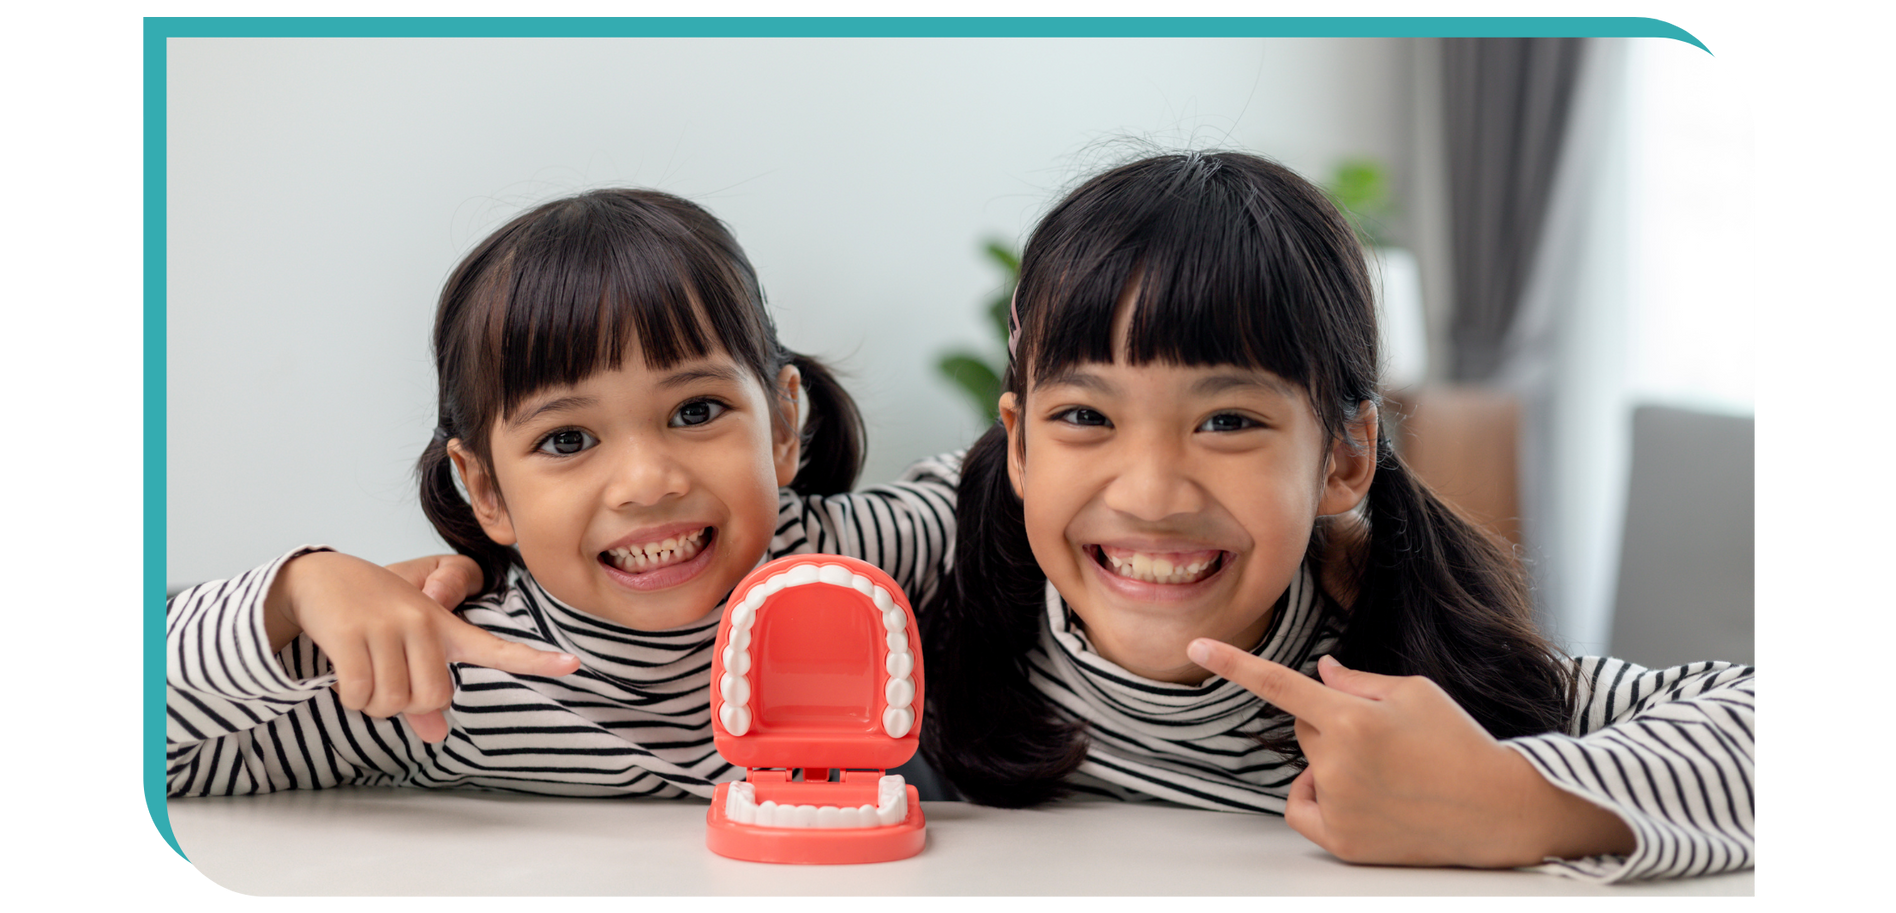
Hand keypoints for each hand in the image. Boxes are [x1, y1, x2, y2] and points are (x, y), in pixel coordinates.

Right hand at [265, 551, 579, 744]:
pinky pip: (359, 693)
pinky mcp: (351, 632)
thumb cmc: (372, 618)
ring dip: (372, 704)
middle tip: (385, 681)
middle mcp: (424, 624)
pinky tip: (343, 674)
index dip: (535, 661)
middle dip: (405, 707)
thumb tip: (439, 735)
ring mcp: (389, 625)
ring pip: (393, 702)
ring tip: (363, 672)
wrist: (320, 577)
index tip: (573, 664)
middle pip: (432, 699)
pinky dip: (350, 697)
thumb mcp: (404, 650)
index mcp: (445, 628)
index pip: (497, 648)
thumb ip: (423, 696)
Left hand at [1187, 639, 1633, 867]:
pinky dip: (1319, 797)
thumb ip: (1358, 680)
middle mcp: (1338, 764)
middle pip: (1303, 726)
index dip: (1234, 663)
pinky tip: (1360, 796)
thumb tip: (1321, 671)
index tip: (1195, 646)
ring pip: (1308, 766)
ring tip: (1386, 771)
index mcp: (1354, 718)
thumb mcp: (1416, 692)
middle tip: (1382, 735)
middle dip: (1331, 722)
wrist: (1498, 810)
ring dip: (1330, 761)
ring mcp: (1338, 806)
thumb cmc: (1459, 743)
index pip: (1279, 684)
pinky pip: (1303, 806)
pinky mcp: (1342, 841)